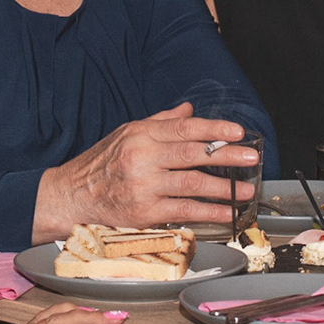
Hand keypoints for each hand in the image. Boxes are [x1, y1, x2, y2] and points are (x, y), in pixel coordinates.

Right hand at [34, 103, 256, 239]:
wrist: (72, 196)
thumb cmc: (100, 164)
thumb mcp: (127, 134)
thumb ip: (161, 122)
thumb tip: (190, 111)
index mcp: (141, 134)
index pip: (185, 128)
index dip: (215, 129)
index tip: (237, 132)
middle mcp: (143, 157)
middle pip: (194, 154)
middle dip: (227, 155)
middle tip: (251, 157)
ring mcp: (144, 186)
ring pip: (193, 184)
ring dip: (225, 188)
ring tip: (246, 189)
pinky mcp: (145, 212)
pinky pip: (184, 211)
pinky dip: (209, 213)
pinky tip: (227, 213)